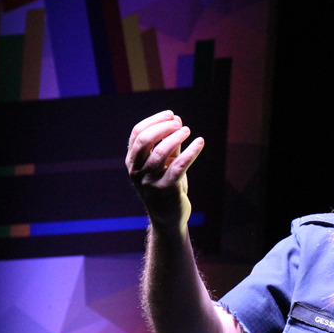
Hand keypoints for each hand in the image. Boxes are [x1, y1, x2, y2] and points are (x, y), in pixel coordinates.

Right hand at [126, 110, 204, 228]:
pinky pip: (179, 167)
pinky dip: (191, 152)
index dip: (155, 121)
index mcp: (133, 161)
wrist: (168, 217)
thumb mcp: (166, 163)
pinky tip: (200, 142)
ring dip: (176, 137)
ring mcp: (149, 181)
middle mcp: (137, 171)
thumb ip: (170, 143)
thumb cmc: (166, 186)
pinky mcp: (165, 190)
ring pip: (161, 153)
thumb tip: (177, 119)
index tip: (171, 115)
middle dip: (163, 127)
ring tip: (188, 131)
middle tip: (179, 123)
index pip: (137, 133)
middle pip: (144, 140)